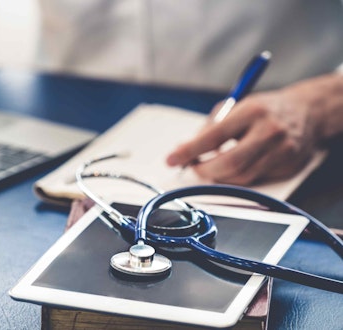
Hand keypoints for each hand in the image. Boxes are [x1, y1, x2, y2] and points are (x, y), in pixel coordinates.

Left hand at [166, 75, 342, 184]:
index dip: (189, 150)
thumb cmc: (264, 109)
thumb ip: (211, 127)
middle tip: (192, 168)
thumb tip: (187, 150)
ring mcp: (282, 151)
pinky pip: (255, 180)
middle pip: (228, 164)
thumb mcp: (236, 106)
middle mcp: (269, 131)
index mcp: (252, 111)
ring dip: (219, 177)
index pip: (214, 136)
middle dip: (204, 170)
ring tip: (210, 167)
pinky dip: (237, 178)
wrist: (308, 111)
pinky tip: (233, 168)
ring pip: (241, 177)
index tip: (171, 159)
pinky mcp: (288, 166)